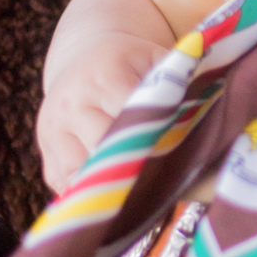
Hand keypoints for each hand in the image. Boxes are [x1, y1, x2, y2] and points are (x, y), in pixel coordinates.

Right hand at [36, 31, 171, 193]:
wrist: (85, 55)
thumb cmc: (133, 62)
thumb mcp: (158, 59)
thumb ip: (183, 85)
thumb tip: (212, 121)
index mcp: (104, 75)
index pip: (131, 117)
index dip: (156, 140)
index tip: (180, 158)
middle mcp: (71, 102)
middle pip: (103, 150)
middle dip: (134, 168)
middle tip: (164, 186)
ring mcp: (52, 129)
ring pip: (79, 173)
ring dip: (109, 189)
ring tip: (139, 198)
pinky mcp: (45, 150)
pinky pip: (64, 185)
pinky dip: (89, 196)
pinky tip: (114, 200)